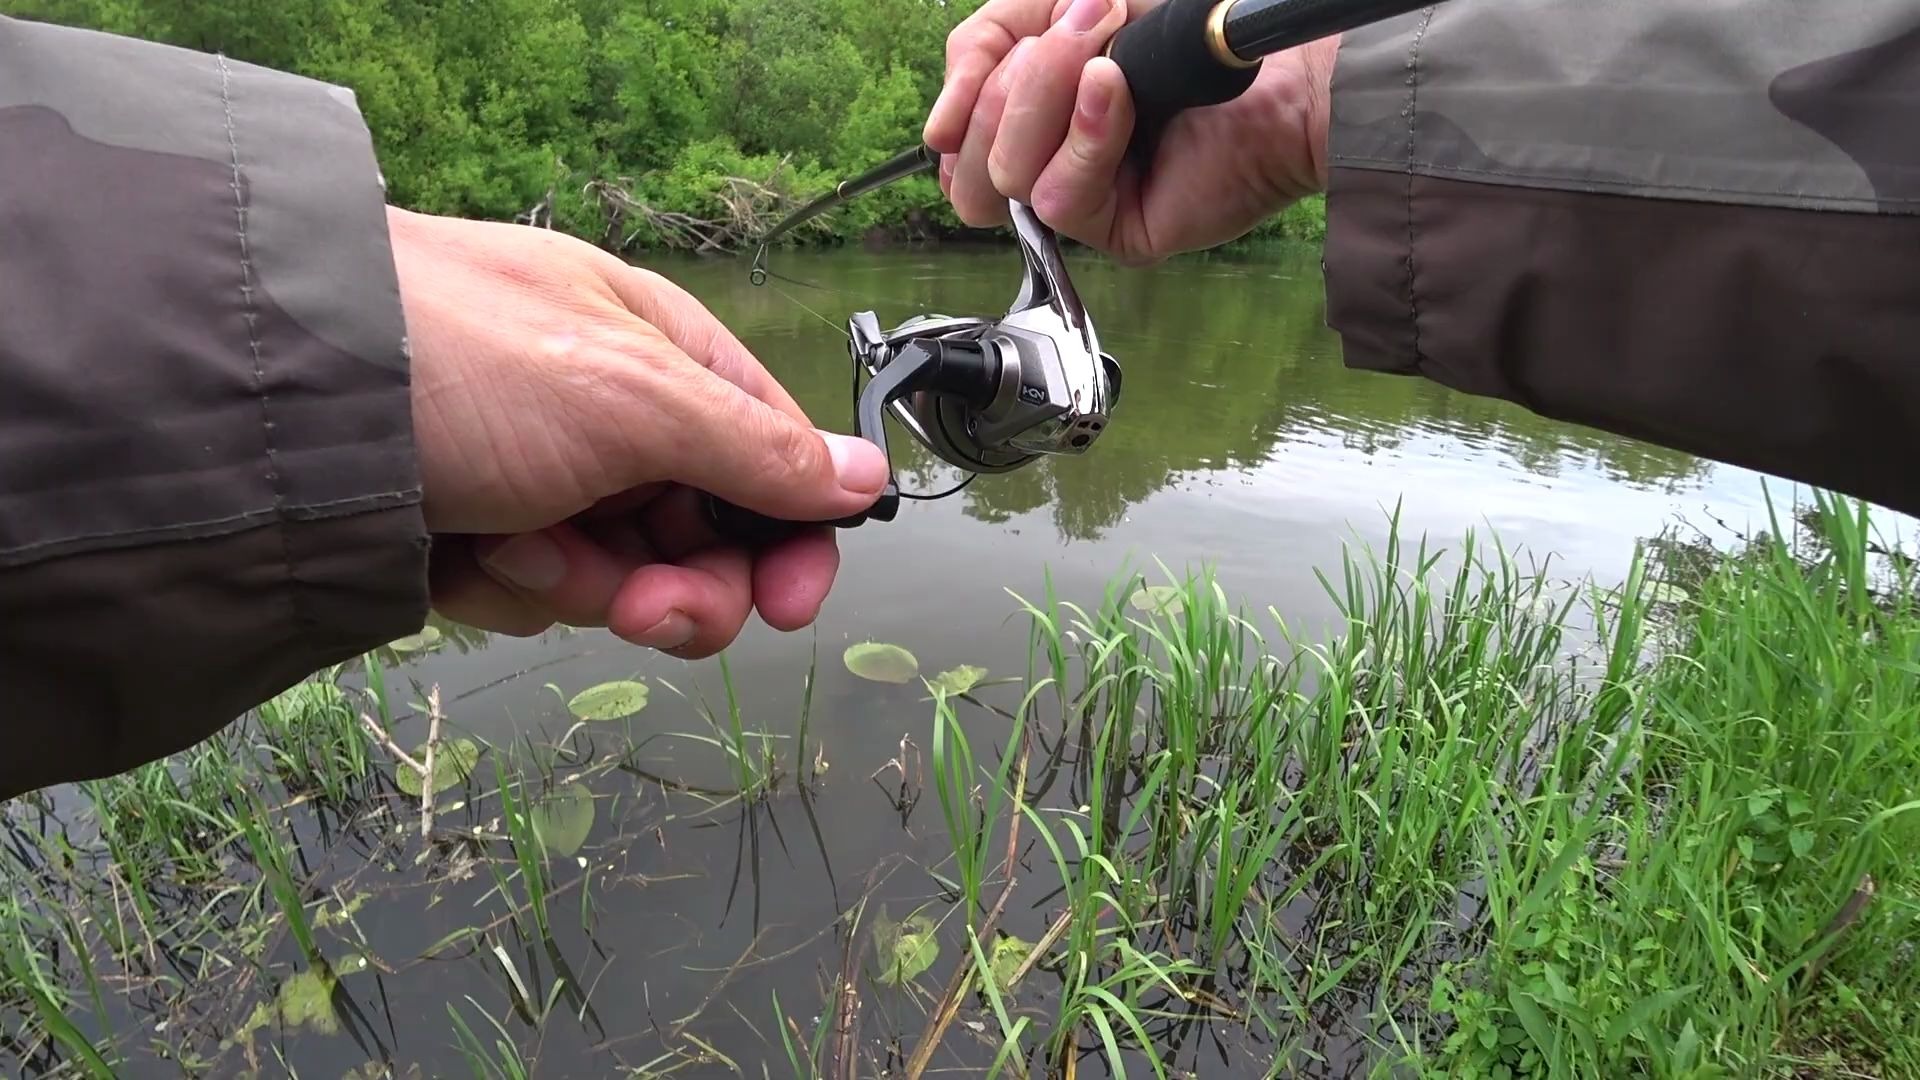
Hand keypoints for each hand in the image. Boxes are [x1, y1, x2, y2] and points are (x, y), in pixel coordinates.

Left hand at [387, 207, 887, 657]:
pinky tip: (465, 552)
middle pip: (704, 534)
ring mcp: (540, 474)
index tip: (791, 603)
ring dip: (579, 581)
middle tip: (645, 607)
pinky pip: (534, 593)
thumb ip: (755, 449)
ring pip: (620, 578)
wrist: (271, 396)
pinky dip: (506, 587)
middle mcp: (609, 413)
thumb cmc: (458, 360)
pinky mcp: (474, 531)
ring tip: (515, 543)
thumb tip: (863, 476)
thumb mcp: (633, 396)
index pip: (770, 457)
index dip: (792, 536)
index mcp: (661, 352)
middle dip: (681, 583)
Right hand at [925, 0, 1337, 264]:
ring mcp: (1086, 199)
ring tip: (1106, 58)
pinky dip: (1087, 133)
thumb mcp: (1057, 3)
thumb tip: (936, 133)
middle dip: (1015, 84)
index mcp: (1029, 118)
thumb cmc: (1178, 20)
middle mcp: (1051, 164)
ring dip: (1046, 100)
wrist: (1261, 46)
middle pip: (966, 159)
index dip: (959, 98)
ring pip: (1004, 176)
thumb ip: (984, 44)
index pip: (951, 137)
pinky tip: (1119, 92)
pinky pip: (1060, 194)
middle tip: (1082, 32)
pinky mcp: (1120, 229)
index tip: (990, 56)